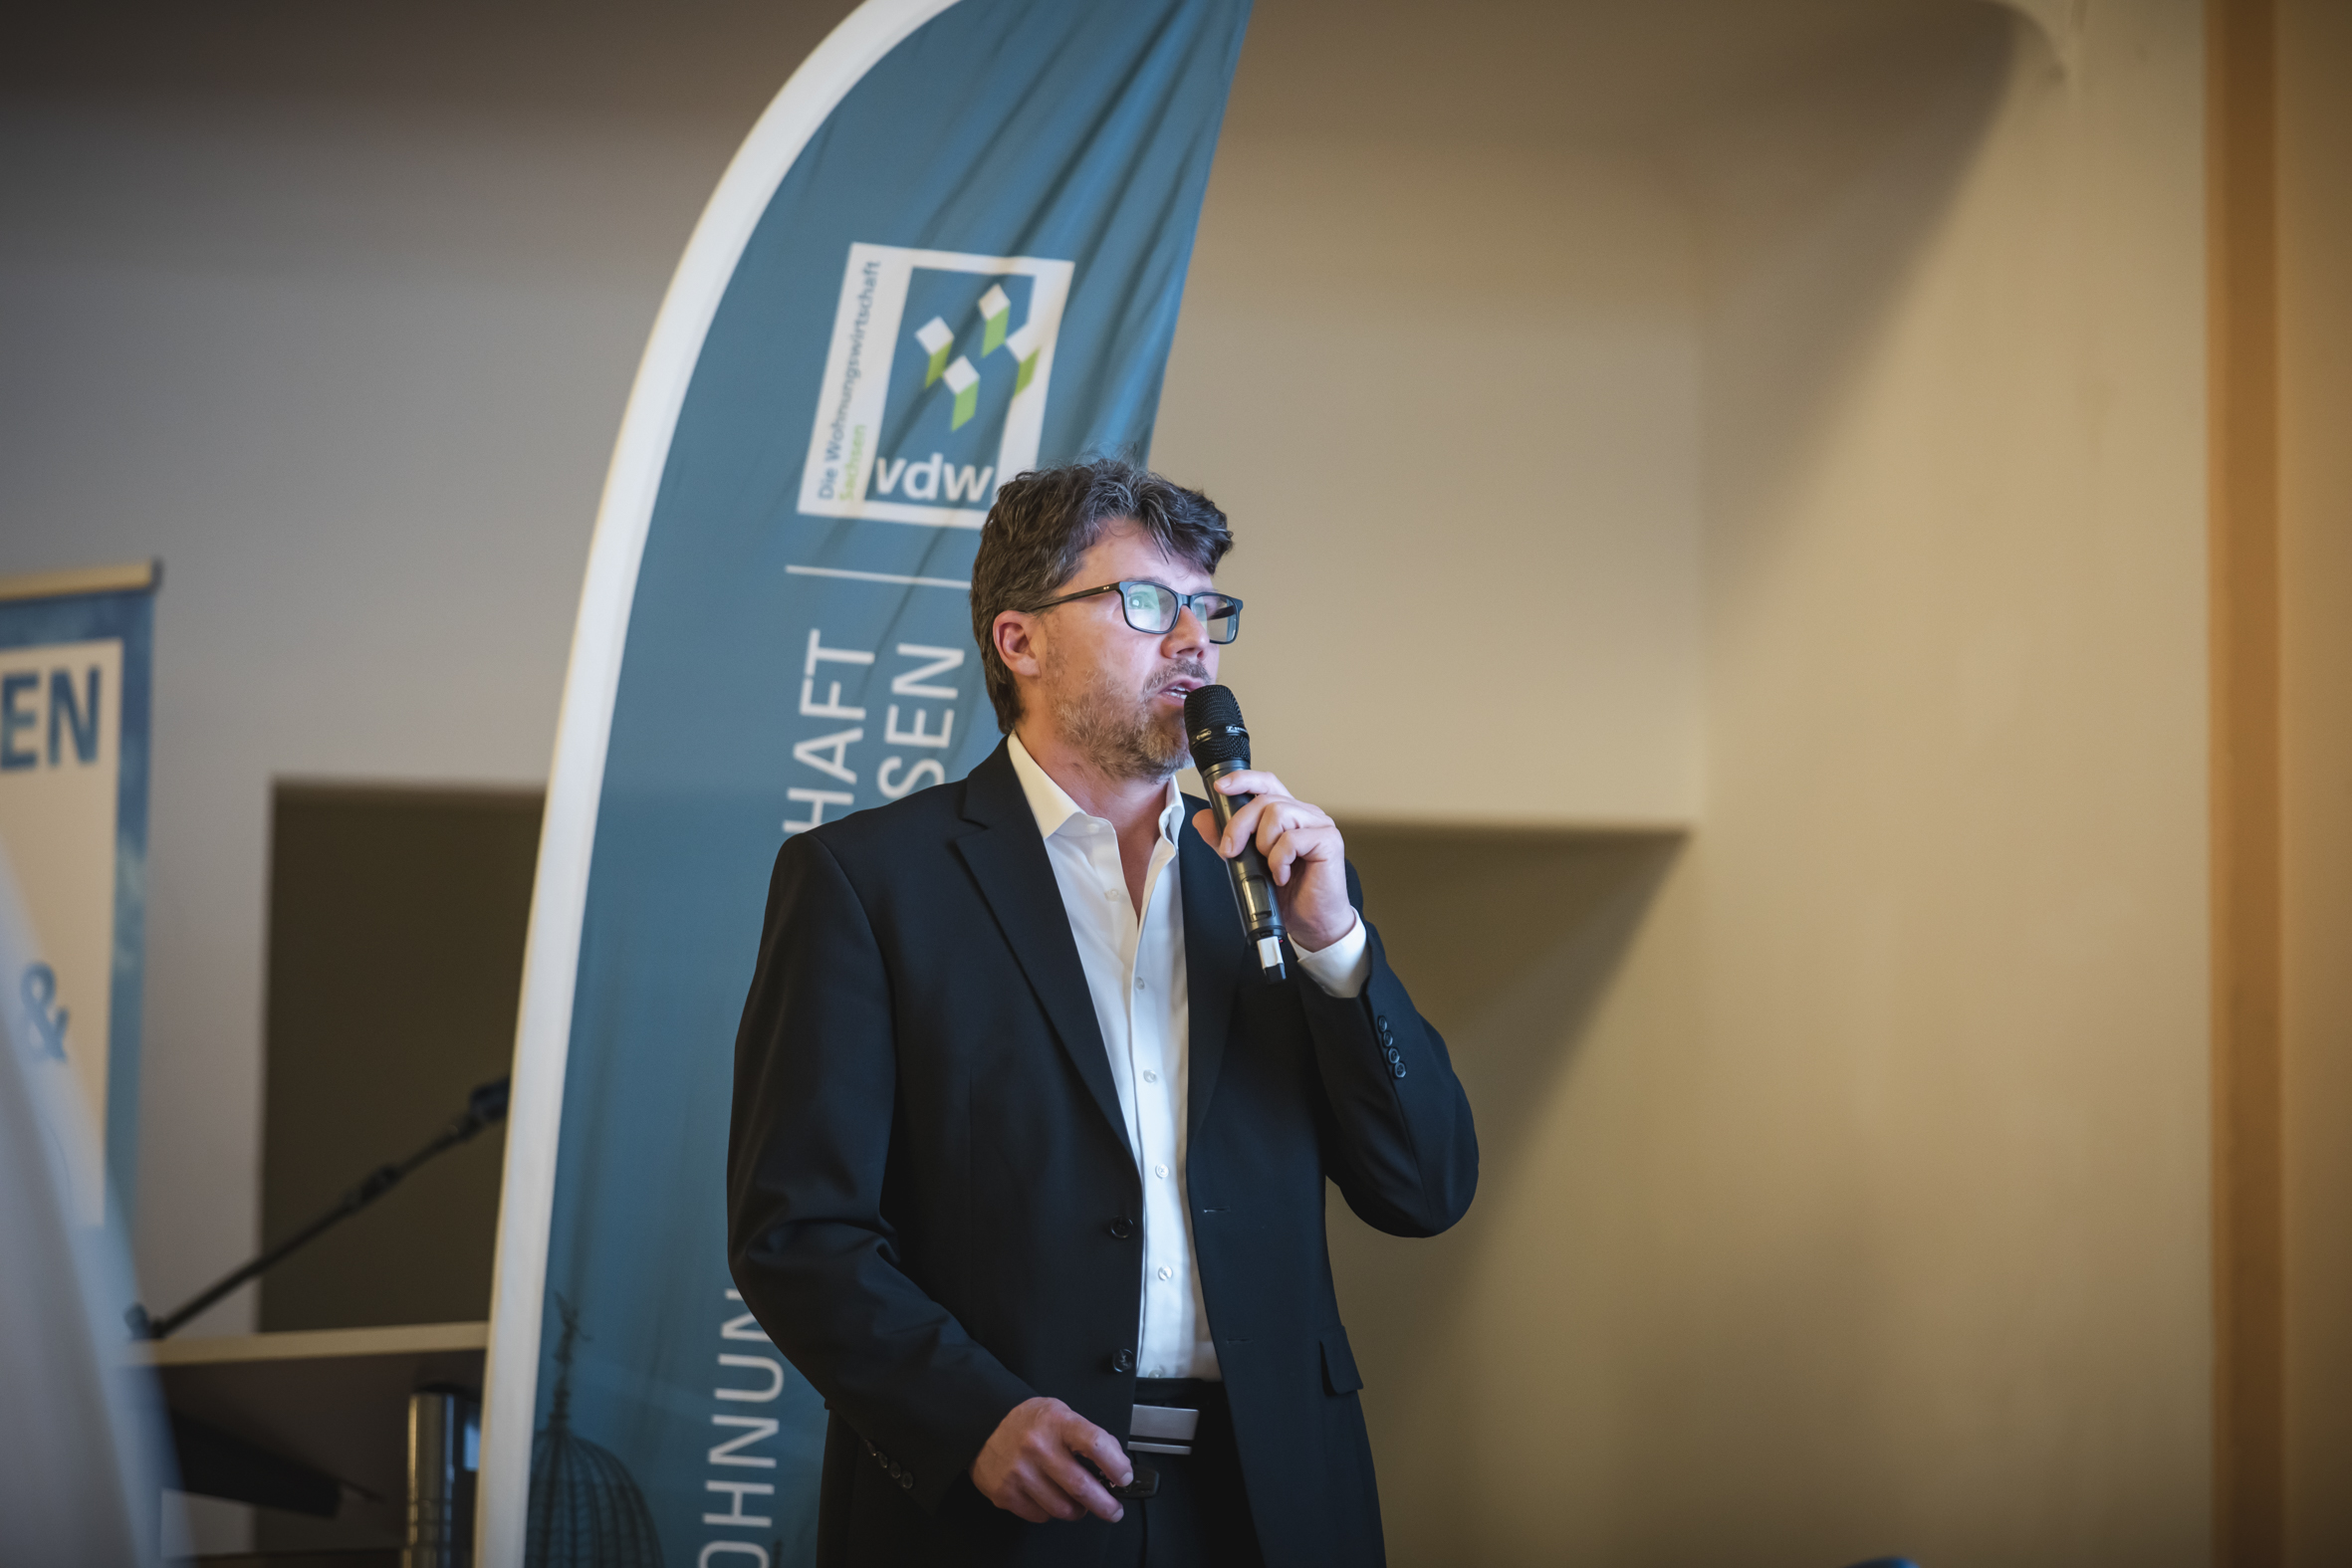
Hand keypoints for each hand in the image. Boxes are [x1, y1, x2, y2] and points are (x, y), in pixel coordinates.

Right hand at [970, 1397, 1129, 1523]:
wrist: (985, 1423)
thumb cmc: (1029, 1421)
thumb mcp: (1062, 1414)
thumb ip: (1088, 1436)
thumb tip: (1116, 1465)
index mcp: (1057, 1423)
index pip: (1095, 1444)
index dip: (1116, 1465)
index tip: (1124, 1477)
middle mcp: (1037, 1447)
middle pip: (1081, 1486)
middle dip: (1105, 1505)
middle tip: (1113, 1510)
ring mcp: (1020, 1472)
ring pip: (1062, 1508)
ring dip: (1077, 1511)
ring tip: (1078, 1503)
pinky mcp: (1005, 1492)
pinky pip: (1040, 1515)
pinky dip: (1051, 1513)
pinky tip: (1049, 1498)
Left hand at [1191, 770, 1357, 952]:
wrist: (1311, 923)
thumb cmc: (1287, 893)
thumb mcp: (1248, 864)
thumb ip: (1228, 840)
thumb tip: (1203, 819)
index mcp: (1288, 814)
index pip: (1266, 784)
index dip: (1243, 780)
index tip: (1220, 788)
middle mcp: (1305, 814)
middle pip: (1265, 800)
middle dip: (1239, 825)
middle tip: (1230, 851)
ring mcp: (1319, 825)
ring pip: (1278, 813)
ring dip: (1264, 845)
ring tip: (1269, 866)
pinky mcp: (1329, 841)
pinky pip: (1292, 839)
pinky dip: (1279, 861)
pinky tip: (1282, 876)